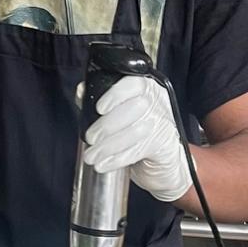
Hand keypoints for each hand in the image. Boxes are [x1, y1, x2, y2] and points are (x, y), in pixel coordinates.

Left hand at [82, 76, 188, 203]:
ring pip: (135, 131)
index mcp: (146, 88)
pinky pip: (140, 150)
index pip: (135, 83)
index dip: (116, 94)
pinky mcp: (165, 144)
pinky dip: (118, 159)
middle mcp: (158, 102)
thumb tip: (81, 92)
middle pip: (134, 108)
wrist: (162, 158)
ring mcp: (164, 123)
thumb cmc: (136, 129)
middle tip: (90, 138)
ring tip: (92, 156)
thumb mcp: (119, 111)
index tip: (99, 109)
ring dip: (108, 146)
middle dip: (107, 125)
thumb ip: (100, 99)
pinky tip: (104, 164)